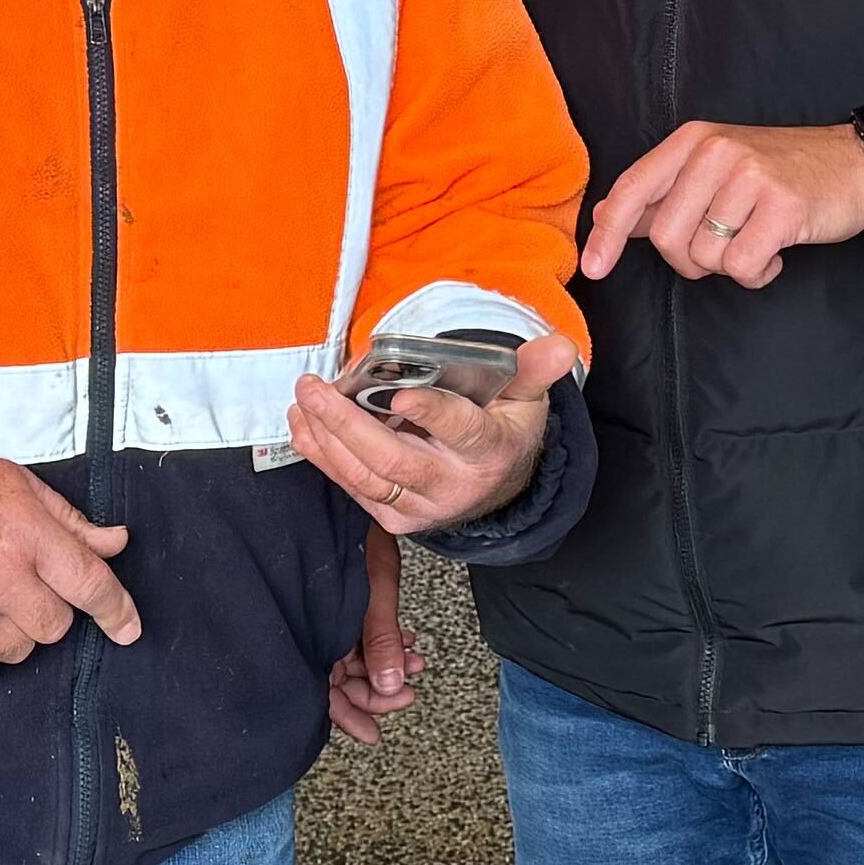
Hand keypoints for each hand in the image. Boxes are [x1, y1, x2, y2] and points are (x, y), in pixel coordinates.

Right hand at [0, 448, 140, 689]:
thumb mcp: (17, 487)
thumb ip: (70, 522)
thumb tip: (116, 545)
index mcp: (25, 534)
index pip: (89, 584)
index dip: (116, 611)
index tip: (128, 630)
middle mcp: (0, 578)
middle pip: (56, 625)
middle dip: (45, 607)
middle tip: (14, 580)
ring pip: (21, 651)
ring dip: (11, 631)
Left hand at [282, 332, 567, 536]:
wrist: (497, 487)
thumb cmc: (505, 430)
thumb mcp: (526, 396)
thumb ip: (534, 369)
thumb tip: (560, 348)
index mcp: (489, 452)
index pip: (461, 431)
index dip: (432, 414)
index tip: (403, 394)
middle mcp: (452, 487)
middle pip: (394, 460)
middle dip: (348, 424)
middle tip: (316, 389)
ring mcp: (419, 508)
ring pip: (365, 478)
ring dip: (326, 439)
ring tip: (304, 401)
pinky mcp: (393, 516)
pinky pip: (352, 487)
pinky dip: (322, 456)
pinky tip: (303, 425)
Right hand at [324, 535, 420, 742]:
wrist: (346, 494)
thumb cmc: (353, 532)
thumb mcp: (373, 589)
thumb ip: (380, 639)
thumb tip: (390, 686)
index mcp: (312, 630)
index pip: (322, 691)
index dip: (347, 715)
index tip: (374, 732)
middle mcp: (315, 627)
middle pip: (341, 679)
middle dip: (377, 689)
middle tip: (408, 694)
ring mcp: (329, 616)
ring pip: (355, 658)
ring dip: (388, 663)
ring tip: (415, 661)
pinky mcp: (342, 602)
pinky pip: (360, 634)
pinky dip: (386, 641)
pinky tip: (406, 639)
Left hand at [582, 118, 863, 289]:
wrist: (858, 164)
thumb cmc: (783, 171)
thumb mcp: (717, 167)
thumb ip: (667, 191)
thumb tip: (611, 218)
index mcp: (692, 140)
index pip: (633, 189)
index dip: (607, 233)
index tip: (594, 267)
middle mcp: (716, 151)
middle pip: (665, 237)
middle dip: (690, 259)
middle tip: (725, 245)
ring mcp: (750, 176)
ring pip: (705, 257)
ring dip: (730, 264)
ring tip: (757, 239)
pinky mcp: (782, 207)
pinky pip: (742, 267)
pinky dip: (757, 272)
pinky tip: (776, 250)